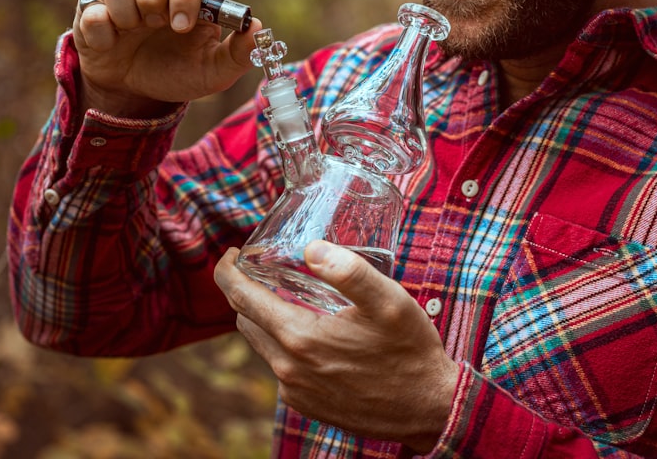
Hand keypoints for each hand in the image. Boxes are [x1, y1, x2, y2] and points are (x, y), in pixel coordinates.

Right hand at [72, 0, 261, 116]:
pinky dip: (102, 33)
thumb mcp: (212, 72)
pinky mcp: (92, 5)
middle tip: (157, 24)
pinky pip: (91, 7)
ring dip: (127, 12)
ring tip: (134, 34)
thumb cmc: (177, 72)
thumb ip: (238, 54)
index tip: (182, 26)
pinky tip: (112, 45)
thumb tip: (258, 29)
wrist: (134, 93)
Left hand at [214, 241, 458, 452]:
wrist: (428, 409)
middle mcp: (288, 368)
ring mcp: (295, 390)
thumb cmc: (410, 351)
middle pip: (247, 321)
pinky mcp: (306, 404)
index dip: (228, 271)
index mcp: (299, 338)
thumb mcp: (388, 301)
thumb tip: (311, 248)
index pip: (241, 298)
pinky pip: (282, 367)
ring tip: (291, 296)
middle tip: (265, 269)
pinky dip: (287, 345)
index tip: (231, 254)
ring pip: (263, 345)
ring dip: (269, 319)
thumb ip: (350, 271)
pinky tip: (315, 333)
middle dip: (248, 293)